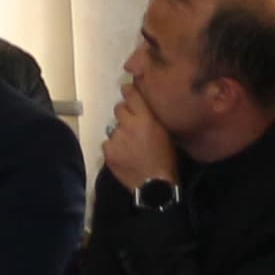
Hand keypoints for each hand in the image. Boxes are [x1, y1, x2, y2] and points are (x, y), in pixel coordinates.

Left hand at [99, 81, 175, 195]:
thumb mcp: (166, 135)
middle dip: (124, 113)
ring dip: (120, 134)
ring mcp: (116, 138)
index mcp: (146, 120)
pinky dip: (114, 148)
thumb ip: (152, 121)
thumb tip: (145, 112)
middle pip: (119, 109)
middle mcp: (129, 125)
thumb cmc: (167, 161)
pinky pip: (108, 144)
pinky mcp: (108, 151)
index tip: (126, 89)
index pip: (132, 97)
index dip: (128, 91)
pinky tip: (124, 156)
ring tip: (130, 147)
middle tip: (131, 124)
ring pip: (113, 128)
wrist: (155, 185)